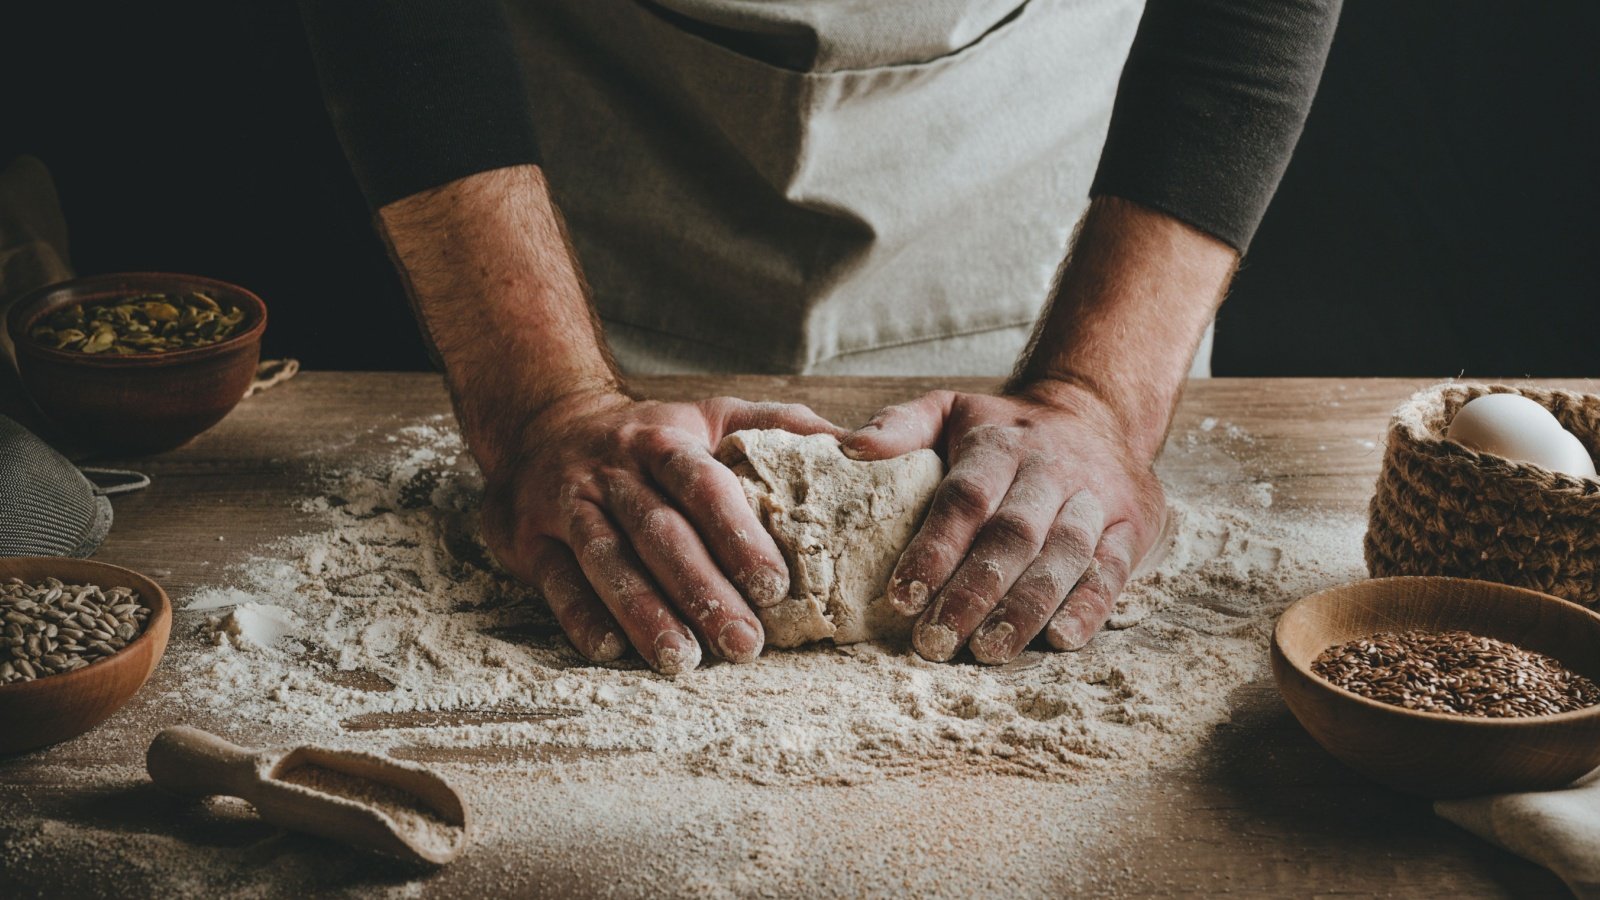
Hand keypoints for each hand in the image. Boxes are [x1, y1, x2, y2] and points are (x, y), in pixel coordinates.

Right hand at [477, 389, 841, 673]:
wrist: (542, 421)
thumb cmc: (650, 435)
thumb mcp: (712, 414)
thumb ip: (779, 427)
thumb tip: (860, 445)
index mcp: (665, 441)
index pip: (704, 485)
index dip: (738, 535)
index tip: (776, 587)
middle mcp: (613, 471)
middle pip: (659, 532)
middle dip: (702, 590)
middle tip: (745, 644)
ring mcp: (567, 504)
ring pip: (607, 561)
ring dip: (644, 613)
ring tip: (683, 661)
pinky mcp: (530, 540)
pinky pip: (557, 582)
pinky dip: (582, 618)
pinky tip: (612, 652)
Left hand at [841, 383, 1165, 663]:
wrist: (1095, 410)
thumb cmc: (1002, 429)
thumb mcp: (948, 409)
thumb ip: (898, 427)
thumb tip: (846, 448)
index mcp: (1000, 446)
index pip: (966, 499)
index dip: (935, 549)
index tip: (904, 597)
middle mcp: (1050, 470)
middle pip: (1013, 534)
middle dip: (973, 592)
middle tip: (936, 641)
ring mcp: (1096, 499)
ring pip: (1064, 556)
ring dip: (1026, 608)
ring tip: (987, 651)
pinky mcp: (1131, 526)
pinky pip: (1113, 569)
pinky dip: (1090, 607)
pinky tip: (1061, 640)